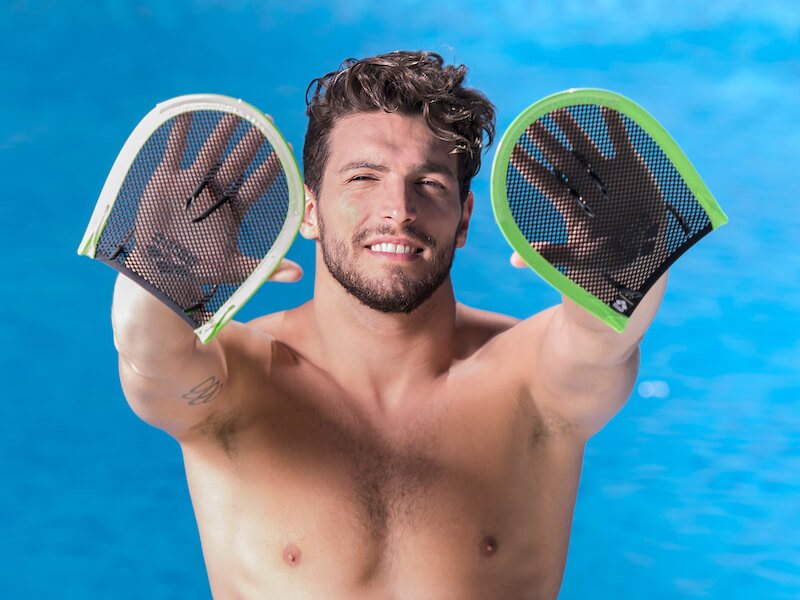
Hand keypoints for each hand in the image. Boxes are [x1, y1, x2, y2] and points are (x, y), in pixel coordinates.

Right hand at [123, 112, 296, 318]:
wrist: (160, 269)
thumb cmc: (198, 270)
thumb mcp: (233, 270)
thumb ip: (266, 268)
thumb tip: (300, 274)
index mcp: (233, 210)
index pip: (257, 183)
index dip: (271, 166)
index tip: (286, 148)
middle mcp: (216, 193)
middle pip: (238, 162)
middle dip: (253, 141)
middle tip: (268, 120)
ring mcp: (191, 184)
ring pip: (211, 152)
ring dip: (223, 132)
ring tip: (238, 110)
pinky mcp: (166, 181)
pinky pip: (174, 151)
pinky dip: (179, 132)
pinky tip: (188, 111)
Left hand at [509, 106, 677, 304]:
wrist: (643, 251)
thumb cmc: (606, 255)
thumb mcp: (578, 257)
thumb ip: (550, 255)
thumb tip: (514, 261)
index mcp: (570, 205)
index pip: (546, 182)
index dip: (530, 167)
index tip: (512, 152)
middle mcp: (585, 185)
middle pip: (562, 162)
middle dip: (546, 144)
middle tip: (528, 126)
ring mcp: (606, 175)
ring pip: (586, 149)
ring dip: (572, 131)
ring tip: (556, 111)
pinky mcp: (629, 168)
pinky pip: (621, 143)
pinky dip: (615, 127)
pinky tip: (605, 106)